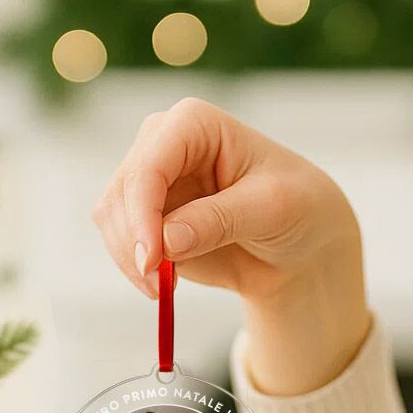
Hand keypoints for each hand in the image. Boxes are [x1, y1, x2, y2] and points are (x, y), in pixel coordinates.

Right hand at [92, 96, 371, 394]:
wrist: (300, 243)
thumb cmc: (298, 209)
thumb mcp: (271, 210)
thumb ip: (219, 220)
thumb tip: (166, 240)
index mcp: (194, 124)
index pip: (151, 164)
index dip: (143, 212)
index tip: (153, 260)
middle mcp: (163, 144)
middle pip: (122, 191)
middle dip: (134, 242)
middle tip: (157, 286)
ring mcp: (151, 181)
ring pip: (111, 218)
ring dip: (131, 259)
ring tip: (164, 289)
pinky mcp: (145, 216)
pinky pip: (119, 242)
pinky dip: (133, 268)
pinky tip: (162, 286)